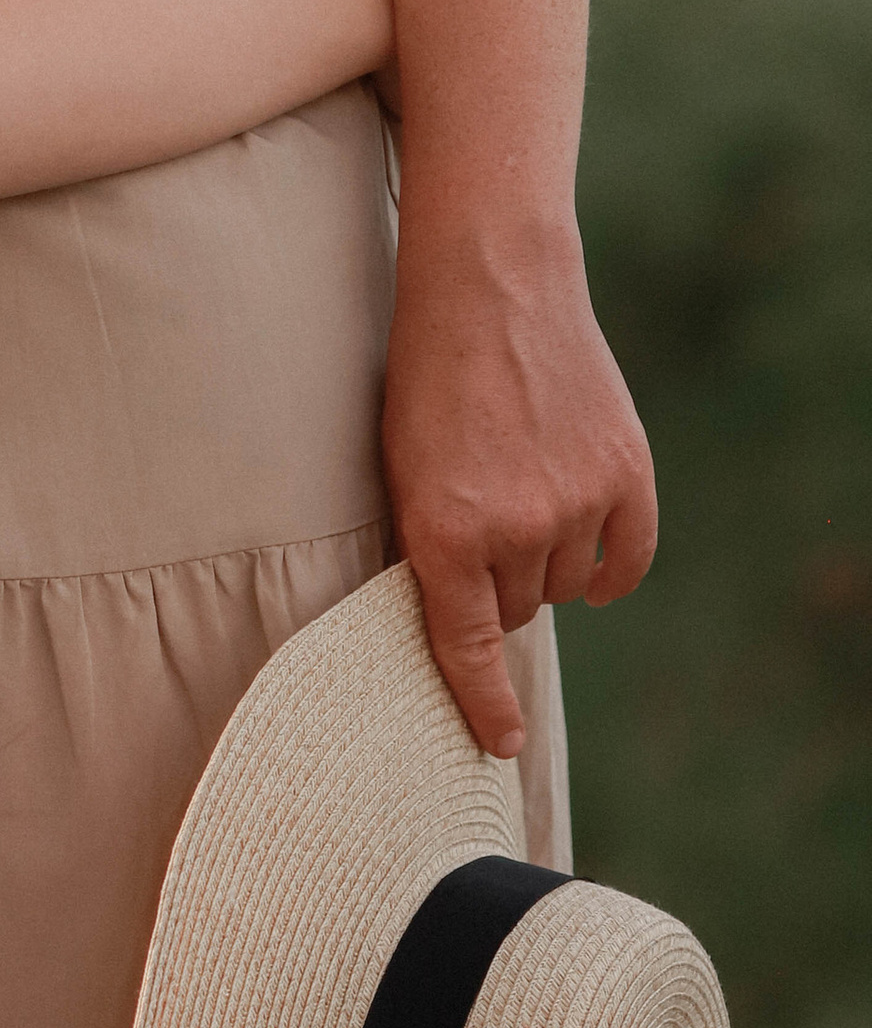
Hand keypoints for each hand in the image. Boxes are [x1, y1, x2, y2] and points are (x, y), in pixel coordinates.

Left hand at [383, 212, 657, 757]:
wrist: (488, 284)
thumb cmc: (426, 375)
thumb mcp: (400, 465)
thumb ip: (433, 545)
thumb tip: (471, 624)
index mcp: (444, 530)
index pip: (466, 648)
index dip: (482, 705)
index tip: (499, 744)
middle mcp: (514, 528)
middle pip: (513, 610)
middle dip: (494, 584)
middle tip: (480, 520)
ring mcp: (577, 502)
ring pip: (566, 586)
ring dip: (545, 562)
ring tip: (519, 491)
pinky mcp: (626, 474)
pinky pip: (626, 562)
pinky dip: (609, 565)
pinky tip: (590, 545)